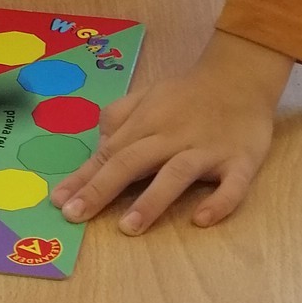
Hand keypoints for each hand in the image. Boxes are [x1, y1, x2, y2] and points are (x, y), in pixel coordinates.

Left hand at [51, 32, 291, 234]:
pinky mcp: (241, 161)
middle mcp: (173, 137)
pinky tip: (201, 219)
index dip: (84, 178)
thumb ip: (120, 117)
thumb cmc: (188, 94)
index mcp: (148, 123)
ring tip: (129, 227)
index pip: (110, 153)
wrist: (242, 75)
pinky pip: (233, 184)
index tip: (59, 203)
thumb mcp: (148, 95)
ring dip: (152, 200)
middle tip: (76, 216)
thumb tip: (98, 145)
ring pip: (177, 174)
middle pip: (133, 162)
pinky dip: (218, 201)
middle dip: (102, 189)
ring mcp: (208, 150)